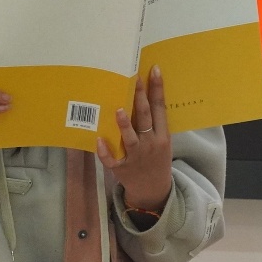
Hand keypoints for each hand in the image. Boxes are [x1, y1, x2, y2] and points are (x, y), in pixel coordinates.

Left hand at [96, 65, 172, 211]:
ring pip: (130, 139)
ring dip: (124, 124)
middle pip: (145, 118)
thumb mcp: (162, 142)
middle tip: (134, 78)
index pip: (160, 108)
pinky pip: (112, 160)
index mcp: (162, 136)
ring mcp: (136, 157)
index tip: (154, 69)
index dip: (157, 89)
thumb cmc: (156, 159)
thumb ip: (154, 123)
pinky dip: (105, 151)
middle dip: (140, 98)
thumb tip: (142, 94)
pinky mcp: (122, 168)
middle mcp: (150, 144)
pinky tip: (99, 140)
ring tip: (118, 110)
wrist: (154, 192)